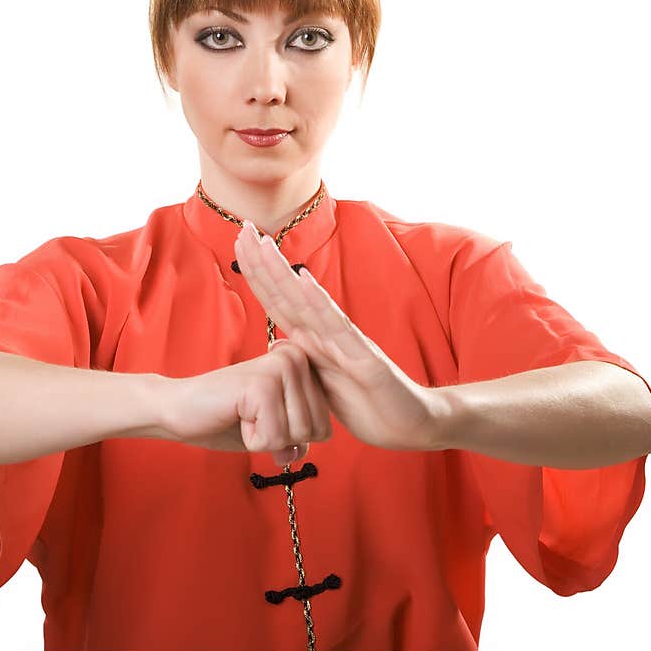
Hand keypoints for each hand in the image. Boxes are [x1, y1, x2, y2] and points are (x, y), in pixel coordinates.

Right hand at [160, 340, 332, 466]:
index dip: (291, 438)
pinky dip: (251, 439)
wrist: (178, 410)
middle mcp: (296, 359)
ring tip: (243, 414)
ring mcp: (279, 369)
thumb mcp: (274, 431)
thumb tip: (300, 451)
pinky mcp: (260, 384)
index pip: (324, 428)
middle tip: (250, 417)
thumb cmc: (226, 419)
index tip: (263, 417)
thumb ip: (300, 438)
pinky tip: (235, 415)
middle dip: (280, 439)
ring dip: (265, 438)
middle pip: (314, 431)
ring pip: (296, 435)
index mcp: (303, 365)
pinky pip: (273, 438)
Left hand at [233, 219, 439, 450]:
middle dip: (263, 260)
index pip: (278, 301)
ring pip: (307, 301)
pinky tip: (304, 280)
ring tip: (263, 243)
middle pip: (287, 292)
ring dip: (284, 272)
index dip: (257, 274)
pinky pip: (339, 328)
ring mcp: (346, 342)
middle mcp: (327, 334)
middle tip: (242, 225)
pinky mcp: (365, 359)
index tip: (239, 244)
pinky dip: (320, 302)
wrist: (412, 425)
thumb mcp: (323, 386)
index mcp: (314, 341)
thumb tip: (274, 342)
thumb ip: (302, 364)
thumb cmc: (370, 405)